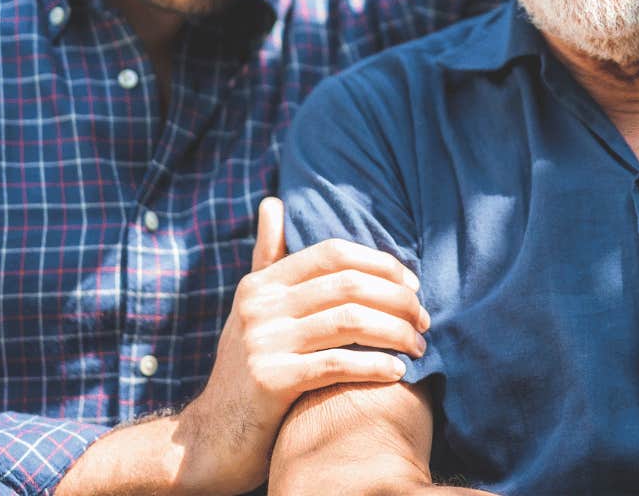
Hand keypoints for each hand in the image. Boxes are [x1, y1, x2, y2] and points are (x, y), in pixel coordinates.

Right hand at [173, 198, 428, 495]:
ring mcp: (261, 342)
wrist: (213, 436)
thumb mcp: (253, 309)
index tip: (413, 286)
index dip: (381, 264)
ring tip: (419, 347)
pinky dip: (375, 366)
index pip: (334, 253)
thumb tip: (273, 202)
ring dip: (396, 333)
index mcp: (261, 284)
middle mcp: (259, 306)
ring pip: (350, 322)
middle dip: (398, 301)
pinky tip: (398, 372)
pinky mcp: (269, 381)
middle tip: (424, 321)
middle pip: (350, 285)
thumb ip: (268, 257)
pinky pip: (337, 364)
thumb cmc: (246, 367)